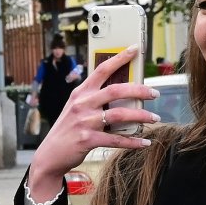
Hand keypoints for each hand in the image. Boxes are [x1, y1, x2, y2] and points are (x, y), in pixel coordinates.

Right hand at [26, 47, 158, 202]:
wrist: (50, 155)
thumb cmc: (68, 129)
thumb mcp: (77, 108)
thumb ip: (94, 99)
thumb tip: (123, 93)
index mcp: (80, 92)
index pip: (101, 70)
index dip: (119, 58)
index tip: (134, 49)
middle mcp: (82, 104)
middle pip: (116, 91)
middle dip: (139, 90)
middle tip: (155, 93)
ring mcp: (85, 121)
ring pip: (119, 114)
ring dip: (141, 116)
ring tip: (155, 117)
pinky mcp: (88, 139)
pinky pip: (116, 139)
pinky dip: (132, 141)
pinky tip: (144, 142)